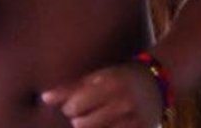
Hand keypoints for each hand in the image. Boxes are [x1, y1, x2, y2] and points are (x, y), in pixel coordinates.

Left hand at [42, 63, 163, 127]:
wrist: (156, 82)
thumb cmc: (117, 77)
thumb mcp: (94, 77)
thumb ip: (68, 88)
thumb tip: (43, 98)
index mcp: (108, 85)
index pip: (74, 107)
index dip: (69, 108)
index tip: (75, 104)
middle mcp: (122, 103)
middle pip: (81, 125)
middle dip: (78, 121)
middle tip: (85, 113)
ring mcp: (134, 120)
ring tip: (97, 119)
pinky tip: (107, 125)